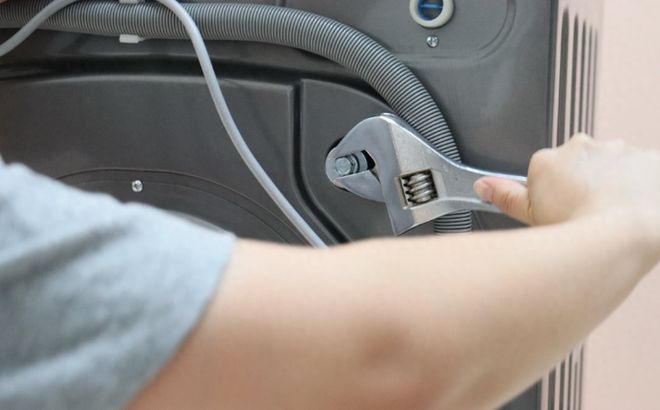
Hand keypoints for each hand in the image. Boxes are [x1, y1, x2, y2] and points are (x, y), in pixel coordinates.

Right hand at [474, 134, 659, 229]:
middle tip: (587, 213)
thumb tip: (482, 186)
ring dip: (615, 184)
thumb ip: (506, 197)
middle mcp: (582, 147)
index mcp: (549, 160)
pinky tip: (636, 208)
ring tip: (614, 214)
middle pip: (580, 164)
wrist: (626, 234)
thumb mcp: (531, 216)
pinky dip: (643, 187)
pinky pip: (645, 170)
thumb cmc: (579, 229)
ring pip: (614, 166)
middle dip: (584, 184)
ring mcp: (618, 149)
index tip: (562, 210)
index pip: (547, 171)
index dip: (554, 194)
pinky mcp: (649, 157)